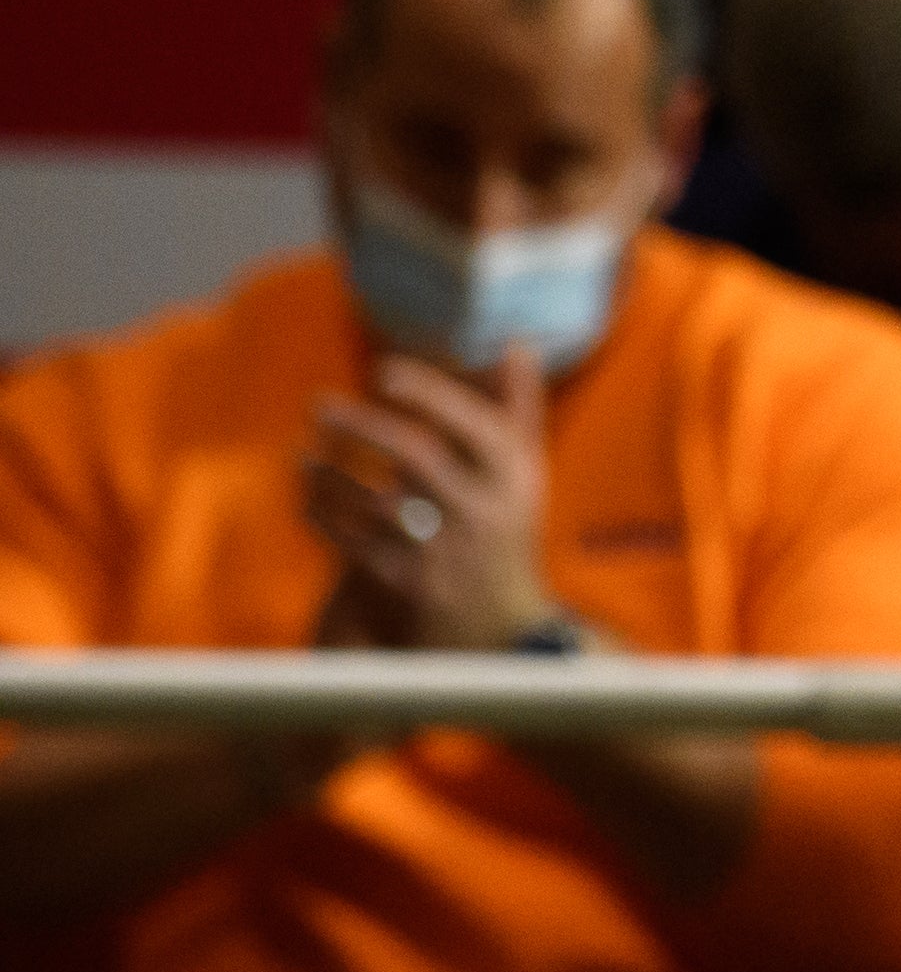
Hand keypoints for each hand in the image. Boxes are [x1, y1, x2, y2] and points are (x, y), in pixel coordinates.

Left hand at [300, 348, 560, 650]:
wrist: (501, 627)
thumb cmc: (509, 530)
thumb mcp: (526, 471)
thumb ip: (520, 407)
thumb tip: (517, 344)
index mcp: (515, 478)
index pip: (472, 423)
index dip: (427, 392)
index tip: (382, 370)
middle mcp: (483, 511)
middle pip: (415, 455)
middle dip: (362, 425)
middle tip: (318, 405)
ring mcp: (444, 551)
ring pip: (374, 500)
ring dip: (330, 474)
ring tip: (302, 456)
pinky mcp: (407, 584)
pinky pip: (353, 542)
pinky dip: (325, 516)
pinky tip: (307, 498)